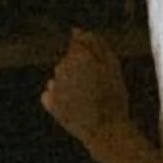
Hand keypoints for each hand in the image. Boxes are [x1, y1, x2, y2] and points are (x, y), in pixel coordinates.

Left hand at [41, 29, 132, 152]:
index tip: (100, 72)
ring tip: (88, 100)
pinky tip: (75, 107)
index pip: (77, 46)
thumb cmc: (114, 96)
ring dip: (71, 84)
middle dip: (80, 70)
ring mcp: (53, 86)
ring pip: (61, 78)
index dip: (91, 58)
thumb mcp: (113, 65)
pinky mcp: (49, 103)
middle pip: (68, 62)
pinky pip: (52, 94)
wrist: (106, 130)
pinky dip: (61, 98)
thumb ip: (95, 44)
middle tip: (97, 88)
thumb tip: (76, 31)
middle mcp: (60, 68)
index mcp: (76, 56)